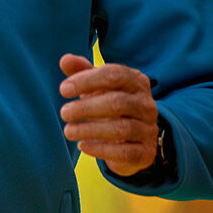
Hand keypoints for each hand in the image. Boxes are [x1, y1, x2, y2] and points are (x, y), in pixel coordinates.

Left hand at [59, 53, 157, 177]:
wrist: (128, 139)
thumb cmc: (106, 103)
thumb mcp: (94, 85)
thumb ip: (81, 70)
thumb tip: (65, 59)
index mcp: (136, 81)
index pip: (114, 74)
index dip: (86, 80)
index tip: (63, 90)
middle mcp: (146, 104)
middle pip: (118, 102)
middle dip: (86, 107)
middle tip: (64, 113)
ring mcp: (149, 129)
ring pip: (122, 129)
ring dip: (90, 130)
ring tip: (68, 131)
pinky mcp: (146, 153)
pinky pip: (126, 152)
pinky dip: (102, 149)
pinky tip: (83, 146)